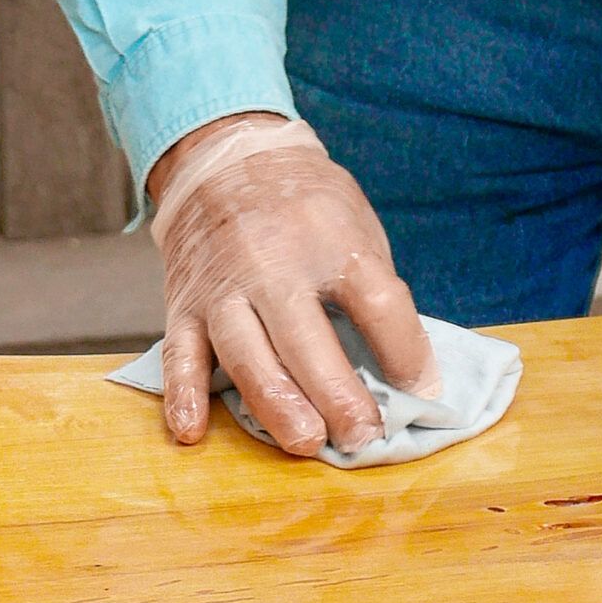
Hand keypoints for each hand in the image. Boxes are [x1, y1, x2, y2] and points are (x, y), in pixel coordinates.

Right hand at [146, 112, 437, 454]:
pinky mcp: (184, 304)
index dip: (404, 351)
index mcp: (330, 238)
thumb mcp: (358, 229)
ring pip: (246, 353)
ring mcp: (224, 286)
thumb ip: (380, 297)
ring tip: (307, 443)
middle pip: (307, 337)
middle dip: (338, 395)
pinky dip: (184, 394)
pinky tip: (194, 432)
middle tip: (362, 437)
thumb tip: (415, 378)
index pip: (375, 300)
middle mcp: (273, 262)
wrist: (228, 159)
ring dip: (276, 405)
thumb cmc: (307, 208)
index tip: (421, 389)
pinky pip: (180, 353)